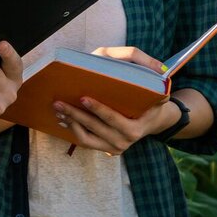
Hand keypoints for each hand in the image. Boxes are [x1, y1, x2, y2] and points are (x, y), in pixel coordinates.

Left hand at [52, 46, 168, 154]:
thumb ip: (148, 68)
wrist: (153, 118)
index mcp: (136, 127)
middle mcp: (126, 140)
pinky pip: (86, 142)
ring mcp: (115, 147)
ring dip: (70, 123)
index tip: (83, 97)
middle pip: (95, 128)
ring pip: (86, 138)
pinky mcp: (106, 149)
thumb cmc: (146, 94)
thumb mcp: (151, 79)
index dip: (98, 109)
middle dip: (75, 114)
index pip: (114, 119)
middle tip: (59, 102)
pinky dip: (73, 130)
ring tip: (58, 108)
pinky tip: (62, 118)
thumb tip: (159, 68)